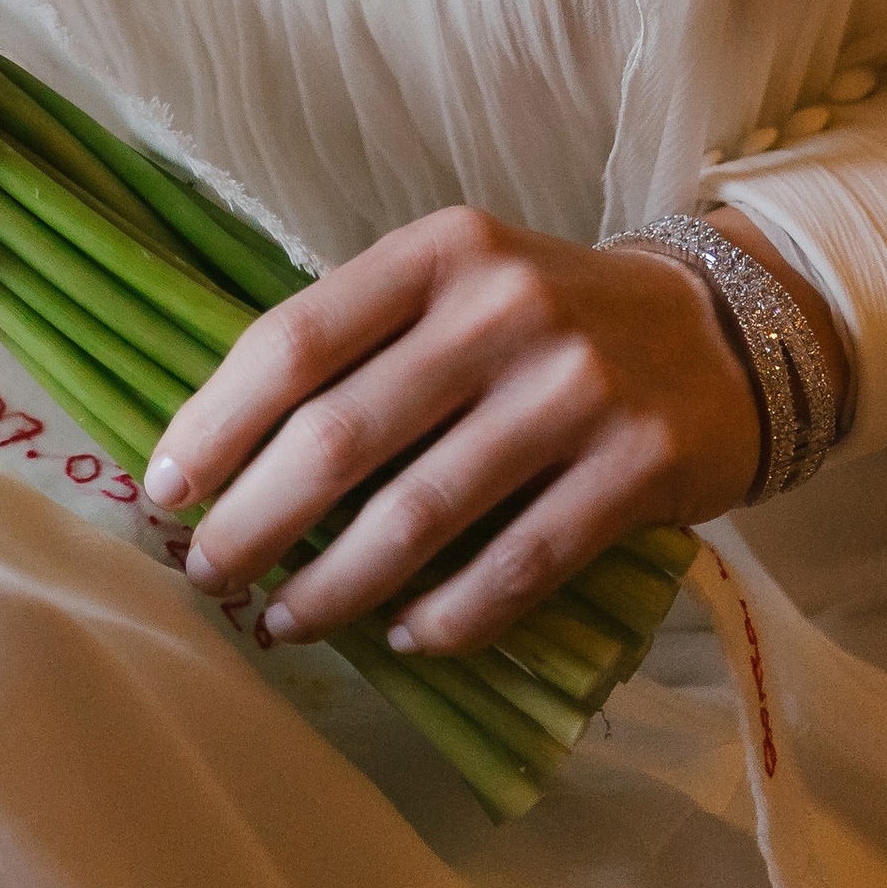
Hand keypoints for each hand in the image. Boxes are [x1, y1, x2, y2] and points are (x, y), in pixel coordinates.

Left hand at [149, 206, 846, 657]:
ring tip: (282, 621)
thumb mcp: (459, 281)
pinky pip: (517, 566)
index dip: (216, 423)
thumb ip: (365, 338)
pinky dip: (448, 616)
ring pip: (419, 514)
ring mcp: (576, 389)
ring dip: (332, 585)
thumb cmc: (548, 316)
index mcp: (442, 250)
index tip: (163, 489)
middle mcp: (505, 307)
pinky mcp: (637, 469)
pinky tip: (403, 637)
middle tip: (207, 575)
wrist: (722, 329)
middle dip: (253, 520)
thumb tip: (227, 447)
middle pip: (341, 434)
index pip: (296, 338)